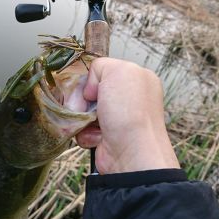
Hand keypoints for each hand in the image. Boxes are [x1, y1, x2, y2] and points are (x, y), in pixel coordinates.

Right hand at [76, 58, 179, 173]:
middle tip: (86, 107)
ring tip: (91, 123)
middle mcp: (129, 98)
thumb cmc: (129, 111)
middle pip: (90, 90)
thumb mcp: (118, 71)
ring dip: (82, 117)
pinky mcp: (105, 136)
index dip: (93, 78)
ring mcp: (117, 118)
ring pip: (83, 110)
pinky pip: (84, 128)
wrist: (131, 152)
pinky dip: (85, 132)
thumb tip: (90, 90)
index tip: (93, 89)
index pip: (103, 70)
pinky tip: (97, 136)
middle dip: (83, 99)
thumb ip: (100, 66)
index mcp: (137, 78)